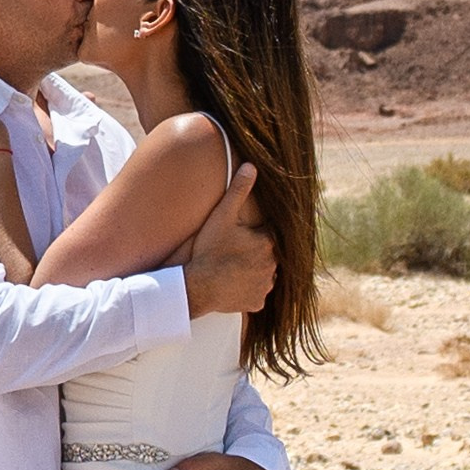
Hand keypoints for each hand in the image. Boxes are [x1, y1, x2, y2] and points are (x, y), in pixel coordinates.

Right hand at [181, 163, 276, 321]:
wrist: (197, 285)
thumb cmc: (209, 250)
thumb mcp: (222, 216)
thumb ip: (239, 190)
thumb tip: (252, 166)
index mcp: (268, 242)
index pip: (268, 233)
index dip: (253, 233)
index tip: (239, 236)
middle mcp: (273, 265)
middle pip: (267, 254)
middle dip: (254, 252)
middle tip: (232, 252)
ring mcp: (265, 286)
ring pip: (264, 274)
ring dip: (254, 271)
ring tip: (232, 268)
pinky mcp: (257, 302)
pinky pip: (257, 294)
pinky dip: (248, 290)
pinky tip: (234, 284)